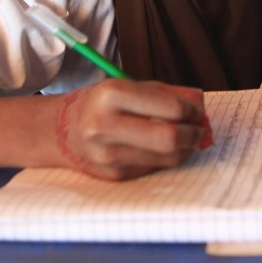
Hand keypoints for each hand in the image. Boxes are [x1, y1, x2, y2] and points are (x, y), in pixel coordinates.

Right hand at [55, 80, 210, 179]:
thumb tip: (201, 107)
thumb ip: (168, 93)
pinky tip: (164, 148)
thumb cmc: (102, 103)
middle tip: (201, 130)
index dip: (191, 111)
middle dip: (195, 134)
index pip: (169, 108)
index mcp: (111, 95)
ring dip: (186, 148)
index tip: (196, 111)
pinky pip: (155, 167)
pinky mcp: (113, 175)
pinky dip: (167, 158)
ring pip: (167, 157)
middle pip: (169, 138)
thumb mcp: (130, 86)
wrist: (60, 131)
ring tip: (188, 138)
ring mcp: (108, 155)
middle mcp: (106, 126)